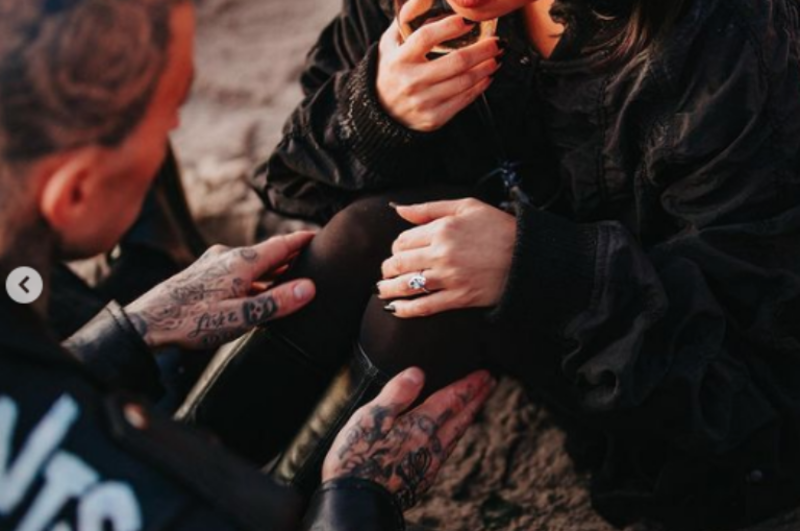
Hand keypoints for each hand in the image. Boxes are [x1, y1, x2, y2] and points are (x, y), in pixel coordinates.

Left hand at [125, 232, 315, 349]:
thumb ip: (275, 302)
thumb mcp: (239, 317)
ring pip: (253, 263)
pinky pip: (238, 271)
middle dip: (292, 255)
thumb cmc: (191, 322)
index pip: (282, 244)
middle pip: (269, 253)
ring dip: (273, 270)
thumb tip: (309, 287)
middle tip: (314, 257)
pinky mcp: (203, 274)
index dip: (303, 240)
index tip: (322, 234)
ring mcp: (214, 264)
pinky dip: (255, 278)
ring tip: (292, 277)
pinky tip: (257, 291)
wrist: (146, 323)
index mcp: (241, 262)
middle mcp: (228, 256)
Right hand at [322, 368, 495, 510]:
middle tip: (490, 384)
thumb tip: (418, 373)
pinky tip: (448, 440)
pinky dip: (454, 437)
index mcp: (421, 426)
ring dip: (468, 417)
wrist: (356, 504)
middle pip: (461, 417)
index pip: (452, 400)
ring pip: (456, 435)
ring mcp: (428, 464)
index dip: (470, 386)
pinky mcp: (421, 479)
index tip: (485, 374)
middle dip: (477, 399)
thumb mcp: (371, 418)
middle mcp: (431, 445)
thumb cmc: (357, 458)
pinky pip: (446, 451)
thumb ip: (396, 394)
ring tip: (474, 407)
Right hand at [376, 0, 502, 131]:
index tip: (467, 22)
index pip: (425, 37)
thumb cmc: (391, 71)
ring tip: (496, 57)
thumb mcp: (390, 44)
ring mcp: (423, 102)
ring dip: (486, 67)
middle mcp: (410, 81)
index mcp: (399, 59)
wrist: (381, 112)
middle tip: (497, 42)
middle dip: (483, 49)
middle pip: (456, 61)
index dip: (449, 27)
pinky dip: (480, 86)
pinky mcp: (434, 118)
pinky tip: (487, 76)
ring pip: (465, 81)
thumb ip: (406, 20)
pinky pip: (464, 100)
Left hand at [377, 198, 515, 317]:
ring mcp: (449, 278)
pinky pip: (425, 306)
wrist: (526, 256)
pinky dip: (406, 310)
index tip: (398, 252)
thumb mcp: (466, 206)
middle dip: (387, 269)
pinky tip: (395, 309)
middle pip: (400, 263)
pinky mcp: (459, 298)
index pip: (403, 241)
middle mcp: (442, 253)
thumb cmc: (497, 227)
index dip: (396, 247)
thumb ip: (429, 208)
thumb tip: (399, 210)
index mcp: (442, 229)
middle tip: (385, 272)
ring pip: (407, 285)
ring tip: (382, 290)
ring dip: (389, 289)